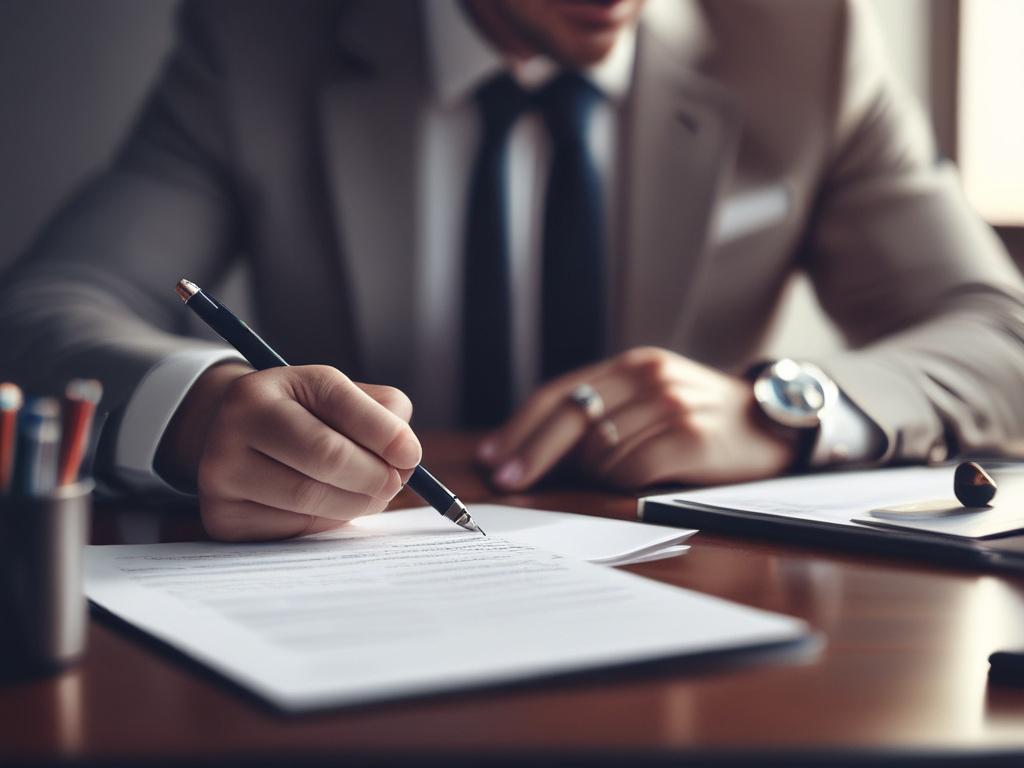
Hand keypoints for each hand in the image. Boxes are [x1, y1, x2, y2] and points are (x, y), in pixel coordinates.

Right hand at [156, 363, 420, 540]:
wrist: (234, 445)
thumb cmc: (302, 421)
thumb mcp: (336, 399)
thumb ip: (382, 413)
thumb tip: (404, 455)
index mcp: (271, 384)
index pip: (339, 402)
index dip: (385, 433)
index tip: (410, 456)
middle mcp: (239, 421)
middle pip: (327, 456)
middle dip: (375, 475)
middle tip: (395, 483)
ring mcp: (223, 470)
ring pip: (311, 498)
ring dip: (357, 503)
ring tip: (371, 496)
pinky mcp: (223, 516)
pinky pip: (292, 528)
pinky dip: (325, 522)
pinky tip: (330, 507)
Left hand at [476, 347, 796, 491]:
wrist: (771, 425)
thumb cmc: (697, 418)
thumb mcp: (648, 398)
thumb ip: (599, 413)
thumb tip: (531, 450)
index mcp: (630, 366)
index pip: (558, 394)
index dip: (520, 428)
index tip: (493, 458)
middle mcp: (647, 377)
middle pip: (569, 418)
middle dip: (531, 454)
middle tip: (507, 481)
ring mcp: (670, 404)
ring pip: (600, 451)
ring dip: (593, 474)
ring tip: (617, 474)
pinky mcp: (691, 436)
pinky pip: (632, 470)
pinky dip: (623, 482)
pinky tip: (638, 480)